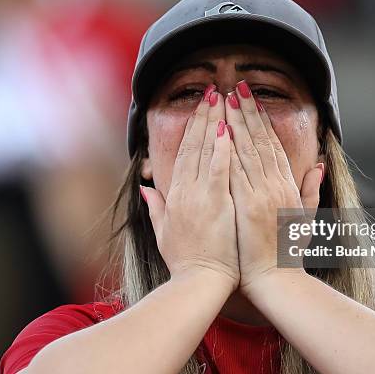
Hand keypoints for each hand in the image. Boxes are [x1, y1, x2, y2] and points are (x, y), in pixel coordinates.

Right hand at [141, 87, 239, 288]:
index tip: (201, 108)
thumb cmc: (186, 261)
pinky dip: (222, 148)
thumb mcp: (163, 232)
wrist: (198, 282)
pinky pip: (218, 169)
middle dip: (204, 115)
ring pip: (205, 151)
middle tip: (214, 91)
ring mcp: (199, 195)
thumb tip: (146, 189)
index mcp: (175, 196)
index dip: (192, 128)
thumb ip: (156, 208)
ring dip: (214, 122)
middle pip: (194, 145)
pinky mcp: (215, 203)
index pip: (184, 154)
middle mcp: (185, 191)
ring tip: (224, 98)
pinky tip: (227, 128)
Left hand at [224, 81, 323, 292]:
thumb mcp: (305, 218)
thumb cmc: (287, 252)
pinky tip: (220, 130)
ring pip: (248, 149)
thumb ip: (311, 190)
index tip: (252, 100)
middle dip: (248, 111)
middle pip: (261, 140)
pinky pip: (237, 170)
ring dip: (237, 121)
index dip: (262, 120)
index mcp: (288, 186)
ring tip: (227, 98)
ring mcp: (263, 193)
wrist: (276, 279)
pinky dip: (228, 149)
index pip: (273, 145)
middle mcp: (277, 185)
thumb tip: (318, 165)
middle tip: (238, 86)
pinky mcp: (249, 204)